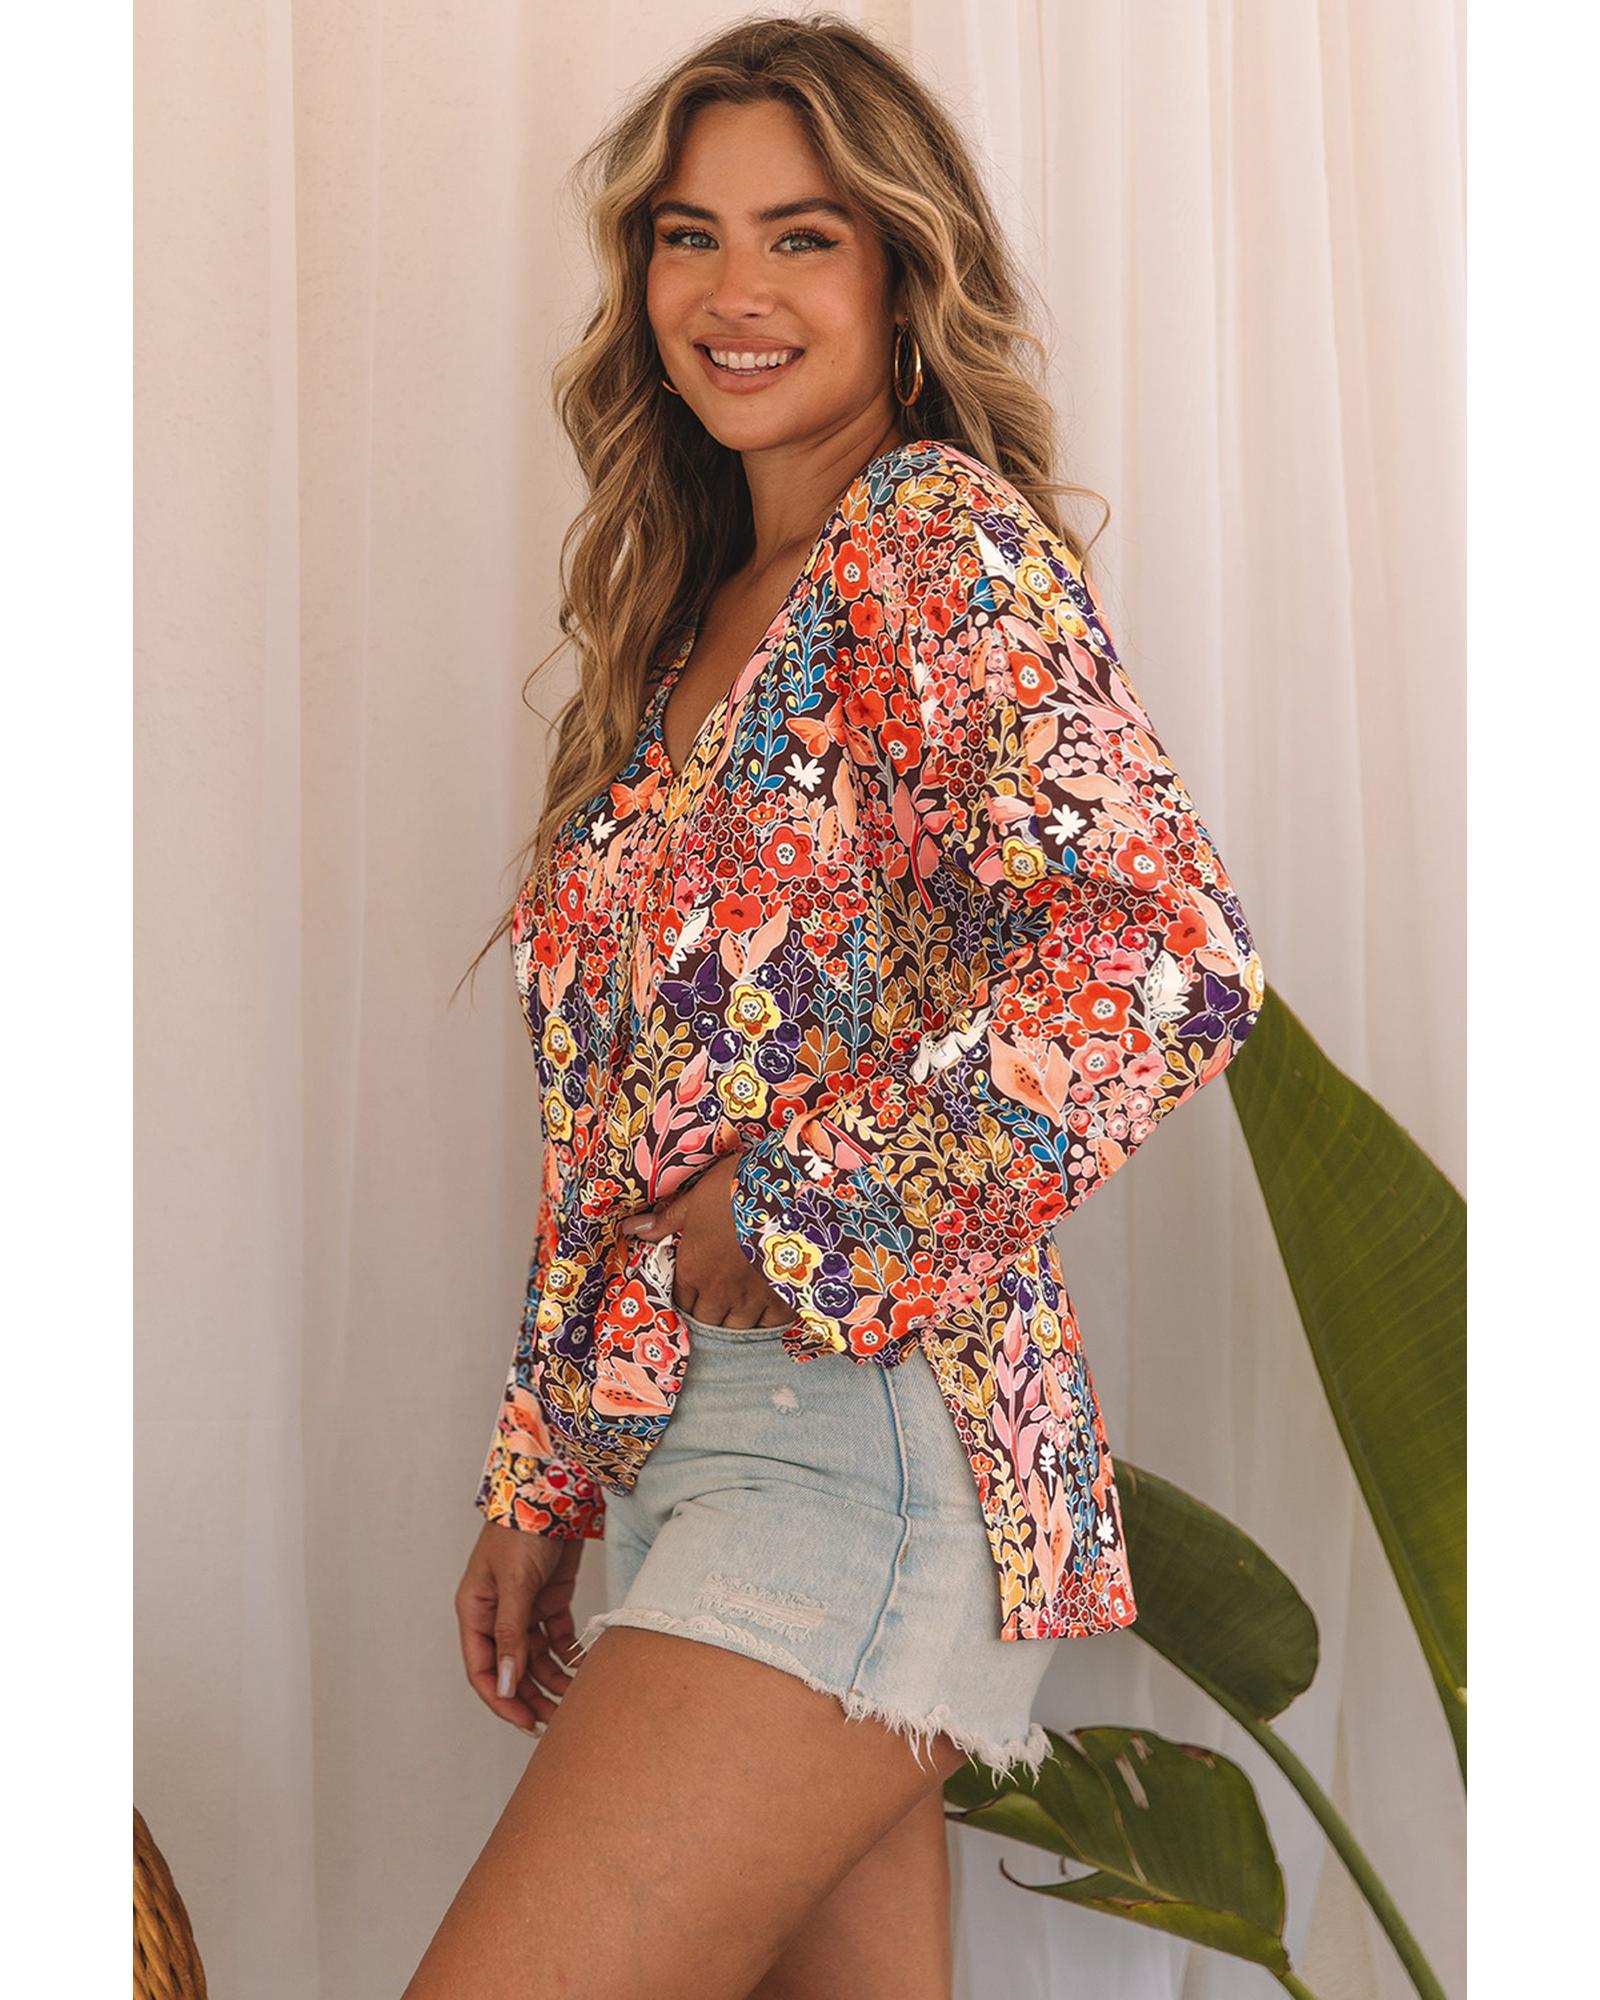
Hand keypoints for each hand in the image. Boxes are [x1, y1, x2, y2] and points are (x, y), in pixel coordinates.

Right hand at [455, 1521, 584, 1734]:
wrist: (554, 1491)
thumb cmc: (521, 1529)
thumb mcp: (514, 1583)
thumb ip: (511, 1633)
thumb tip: (508, 1683)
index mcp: (475, 1611)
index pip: (482, 1669)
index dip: (502, 1699)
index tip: (525, 1721)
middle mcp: (497, 1614)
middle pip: (511, 1668)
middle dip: (531, 1696)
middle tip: (556, 1721)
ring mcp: (524, 1607)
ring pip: (537, 1657)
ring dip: (554, 1679)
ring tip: (576, 1700)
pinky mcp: (550, 1599)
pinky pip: (557, 1638)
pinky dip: (569, 1654)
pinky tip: (584, 1667)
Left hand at [619, 1152, 794, 1327]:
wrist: (784, 1191)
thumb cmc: (734, 1190)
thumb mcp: (695, 1200)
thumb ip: (666, 1222)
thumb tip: (630, 1228)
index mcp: (693, 1270)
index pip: (680, 1302)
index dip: (686, 1299)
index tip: (693, 1292)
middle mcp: (718, 1292)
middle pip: (707, 1321)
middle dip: (708, 1315)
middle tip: (716, 1302)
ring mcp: (752, 1299)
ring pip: (737, 1329)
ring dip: (735, 1322)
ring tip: (740, 1310)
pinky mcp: (782, 1298)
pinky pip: (770, 1326)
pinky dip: (767, 1323)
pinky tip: (768, 1312)